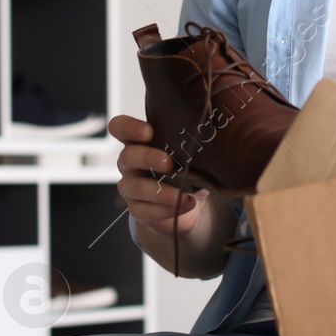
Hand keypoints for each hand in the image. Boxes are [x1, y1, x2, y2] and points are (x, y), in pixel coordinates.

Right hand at [109, 114, 208, 239]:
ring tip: (183, 194)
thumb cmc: (188, 167)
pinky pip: (144, 210)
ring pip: (135, 187)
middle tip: (169, 163)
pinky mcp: (137, 209)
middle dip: (148, 158)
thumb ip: (194, 137)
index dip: (128, 128)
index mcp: (138, 141)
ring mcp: (130, 187)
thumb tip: (216, 124)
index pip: (119, 127)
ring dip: (160, 190)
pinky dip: (167, 209)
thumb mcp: (191, 150)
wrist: (189, 202)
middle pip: (127, 156)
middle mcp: (129, 162)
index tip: (149, 131)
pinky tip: (186, 204)